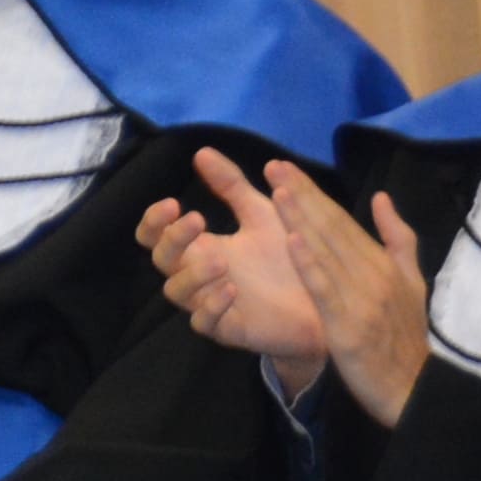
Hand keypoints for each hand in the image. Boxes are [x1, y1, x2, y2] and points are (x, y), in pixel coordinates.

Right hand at [141, 153, 329, 378]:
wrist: (326, 298)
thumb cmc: (290, 255)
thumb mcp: (261, 212)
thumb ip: (231, 185)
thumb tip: (201, 151)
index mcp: (202, 246)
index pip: (157, 237)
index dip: (154, 221)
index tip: (172, 203)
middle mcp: (200, 275)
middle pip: (160, 260)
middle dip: (172, 239)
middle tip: (197, 221)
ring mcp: (211, 303)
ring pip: (176, 292)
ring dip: (192, 274)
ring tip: (221, 260)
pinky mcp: (229, 329)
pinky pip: (205, 322)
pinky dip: (212, 306)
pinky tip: (231, 289)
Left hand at [263, 163, 433, 432]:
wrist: (413, 389)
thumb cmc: (404, 337)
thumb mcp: (411, 284)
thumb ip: (398, 239)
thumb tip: (382, 198)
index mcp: (383, 263)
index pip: (342, 221)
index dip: (312, 193)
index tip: (285, 169)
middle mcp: (374, 273)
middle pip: (333, 229)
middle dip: (303, 196)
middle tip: (275, 167)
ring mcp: (363, 298)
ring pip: (328, 253)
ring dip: (303, 220)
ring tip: (279, 192)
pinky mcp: (349, 325)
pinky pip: (326, 290)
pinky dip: (311, 265)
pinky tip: (292, 242)